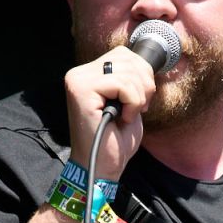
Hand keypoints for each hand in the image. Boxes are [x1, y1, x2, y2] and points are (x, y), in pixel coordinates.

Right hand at [64, 47, 155, 181]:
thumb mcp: (128, 102)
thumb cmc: (116, 140)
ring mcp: (77, 80)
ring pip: (127, 71)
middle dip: (144, 85)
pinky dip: (132, 103)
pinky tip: (122, 118)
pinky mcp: (81, 90)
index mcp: (89, 74)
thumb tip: (144, 63)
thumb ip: (131, 79)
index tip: (139, 102)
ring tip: (127, 116)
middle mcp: (79, 73)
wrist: (103, 168)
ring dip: (138, 98)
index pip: (124, 54)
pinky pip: (122, 84)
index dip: (142, 75)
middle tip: (136, 110)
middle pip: (127, 58)